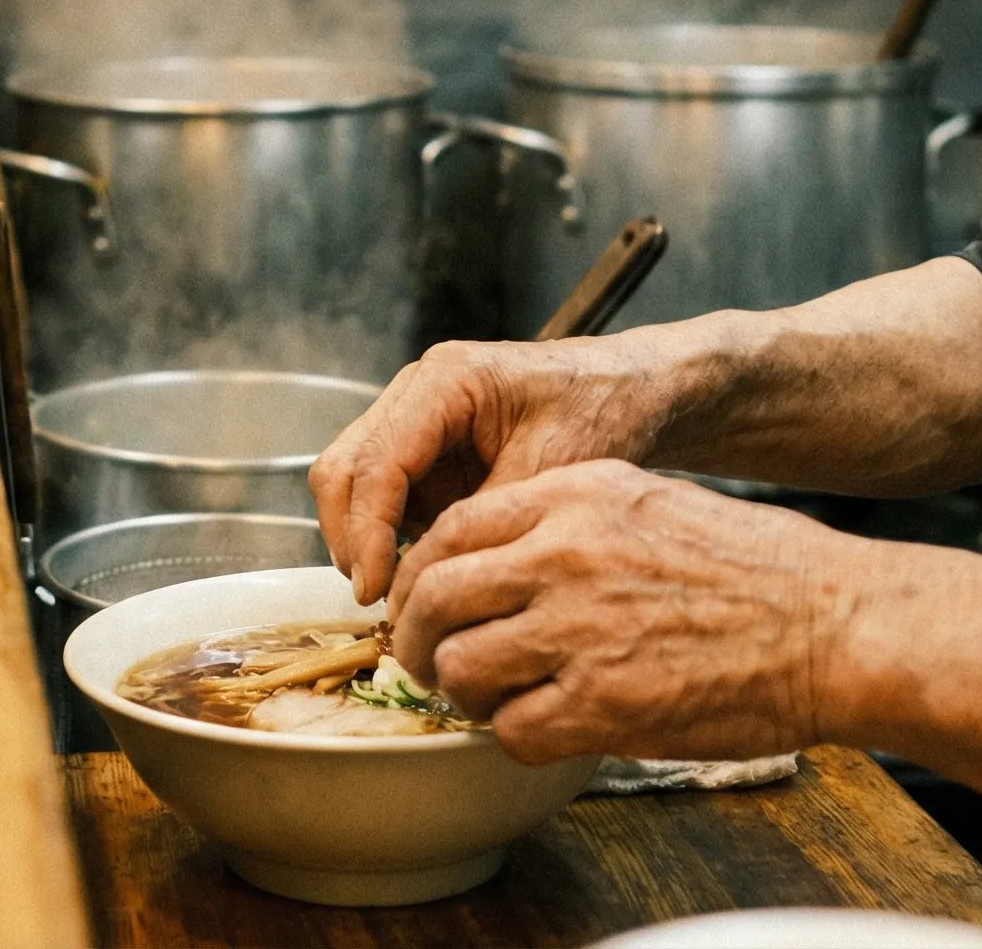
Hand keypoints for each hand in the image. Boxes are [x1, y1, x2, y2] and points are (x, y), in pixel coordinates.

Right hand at [311, 334, 694, 605]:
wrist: (639, 392)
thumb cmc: (605, 413)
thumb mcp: (552, 472)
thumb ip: (486, 521)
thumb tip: (434, 582)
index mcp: (446, 382)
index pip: (375, 462)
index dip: (367, 532)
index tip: (376, 591)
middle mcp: (418, 393)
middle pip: (342, 468)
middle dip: (351, 538)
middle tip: (377, 600)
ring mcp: (418, 421)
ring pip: (353, 484)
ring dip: (367, 540)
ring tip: (400, 597)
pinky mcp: (429, 451)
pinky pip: (388, 498)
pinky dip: (391, 538)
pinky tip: (423, 575)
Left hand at [385, 460, 843, 764]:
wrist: (835, 627)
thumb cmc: (759, 571)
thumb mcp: (651, 503)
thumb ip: (567, 522)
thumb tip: (496, 561)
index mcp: (576, 498)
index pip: (451, 531)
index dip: (421, 576)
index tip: (421, 604)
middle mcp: (565, 555)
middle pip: (436, 599)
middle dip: (416, 640)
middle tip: (426, 663)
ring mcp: (580, 630)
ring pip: (461, 668)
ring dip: (467, 693)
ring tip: (496, 699)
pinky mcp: (602, 704)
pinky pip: (511, 731)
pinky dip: (516, 738)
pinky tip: (548, 727)